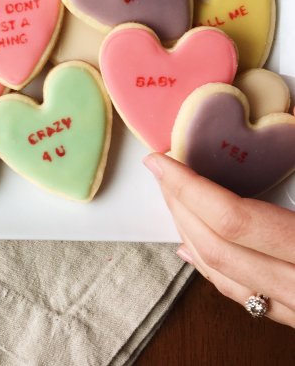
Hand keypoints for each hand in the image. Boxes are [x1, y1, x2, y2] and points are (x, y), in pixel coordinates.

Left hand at [144, 152, 294, 327]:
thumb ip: (293, 174)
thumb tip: (282, 126)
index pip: (231, 219)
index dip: (187, 188)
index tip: (159, 162)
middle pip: (214, 246)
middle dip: (178, 205)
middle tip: (161, 174)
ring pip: (221, 274)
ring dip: (186, 232)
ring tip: (170, 200)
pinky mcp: (294, 314)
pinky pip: (240, 294)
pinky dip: (208, 266)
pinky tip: (190, 247)